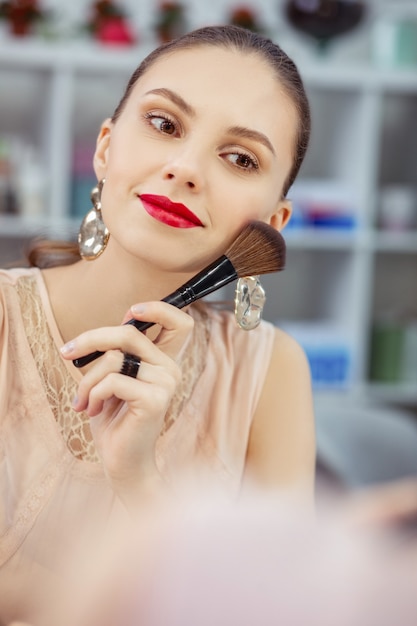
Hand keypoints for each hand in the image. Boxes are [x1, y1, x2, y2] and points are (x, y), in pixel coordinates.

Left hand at [60, 302, 192, 502]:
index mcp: (164, 360)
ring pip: (114, 358)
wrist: (122, 461)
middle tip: (66, 352)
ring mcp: (166, 383)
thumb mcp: (114, 378)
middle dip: (91, 339)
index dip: (159, 308)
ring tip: (83, 400)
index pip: (179, 322)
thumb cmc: (115, 418)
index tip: (130, 312)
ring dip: (87, 379)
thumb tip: (99, 335)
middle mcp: (171, 368)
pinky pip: (112, 381)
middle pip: (129, 332)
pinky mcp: (155, 400)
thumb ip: (118, 353)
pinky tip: (93, 410)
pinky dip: (93, 394)